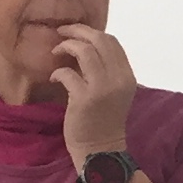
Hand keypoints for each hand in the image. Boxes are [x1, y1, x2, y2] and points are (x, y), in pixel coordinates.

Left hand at [50, 26, 138, 164]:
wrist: (100, 151)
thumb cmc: (104, 122)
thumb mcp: (113, 92)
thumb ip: (107, 71)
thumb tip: (85, 47)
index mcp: (127, 76)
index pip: (112, 42)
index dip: (91, 32)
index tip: (76, 33)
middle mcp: (118, 79)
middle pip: (99, 40)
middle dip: (77, 31)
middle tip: (62, 32)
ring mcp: (102, 89)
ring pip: (84, 51)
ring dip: (66, 46)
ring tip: (56, 52)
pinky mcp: (84, 99)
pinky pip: (67, 73)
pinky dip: (57, 72)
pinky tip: (55, 79)